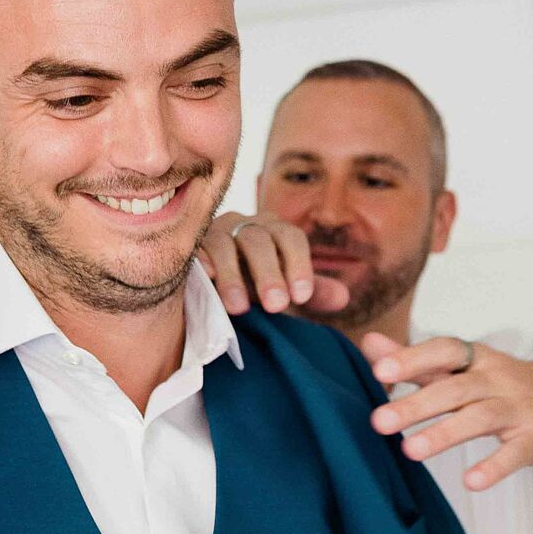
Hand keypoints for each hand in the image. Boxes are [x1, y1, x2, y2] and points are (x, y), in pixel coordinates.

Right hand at [194, 211, 349, 316]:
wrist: (215, 282)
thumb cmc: (256, 283)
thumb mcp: (286, 287)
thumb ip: (314, 292)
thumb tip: (342, 297)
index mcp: (275, 231)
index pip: (291, 238)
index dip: (298, 266)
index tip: (301, 297)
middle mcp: (245, 225)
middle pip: (259, 241)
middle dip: (268, 274)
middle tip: (276, 306)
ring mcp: (215, 231)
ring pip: (225, 244)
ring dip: (233, 276)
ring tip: (239, 308)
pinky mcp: (190, 244)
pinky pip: (194, 248)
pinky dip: (201, 262)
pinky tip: (209, 279)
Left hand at [365, 334, 532, 491]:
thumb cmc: (501, 383)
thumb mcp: (462, 367)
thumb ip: (416, 361)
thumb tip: (368, 343)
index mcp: (476, 358)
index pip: (444, 350)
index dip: (413, 358)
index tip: (379, 370)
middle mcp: (497, 378)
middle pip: (454, 388)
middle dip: (416, 404)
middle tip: (378, 421)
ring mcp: (518, 408)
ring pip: (480, 418)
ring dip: (444, 434)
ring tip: (409, 451)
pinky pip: (515, 453)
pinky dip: (493, 467)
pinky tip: (470, 482)